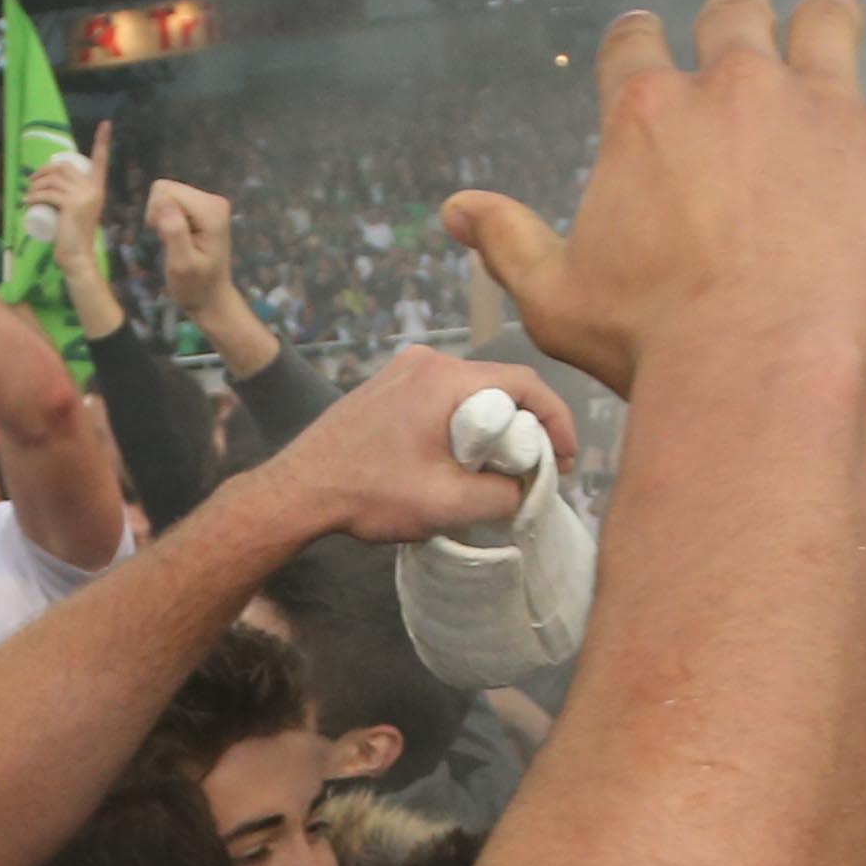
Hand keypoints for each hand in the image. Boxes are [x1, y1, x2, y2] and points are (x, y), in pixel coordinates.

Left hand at [26, 124, 109, 267]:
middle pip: (64, 168)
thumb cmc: (74, 237)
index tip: (106, 124)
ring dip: (35, 184)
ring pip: (53, 180)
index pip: (102, 160)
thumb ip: (75, 199)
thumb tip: (55, 186)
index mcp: (98, 188)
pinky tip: (26, 201)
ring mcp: (83, 197)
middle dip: (43, 171)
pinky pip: (48, 194)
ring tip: (27, 193)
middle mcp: (94, 189)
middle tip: (31, 181)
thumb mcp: (78, 212)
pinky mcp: (71, 205)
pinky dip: (33, 196)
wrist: (78, 257)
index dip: (103, 141)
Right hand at [146, 177, 237, 297]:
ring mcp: (208, 202)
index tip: (166, 239)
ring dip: (162, 219)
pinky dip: (167, 220)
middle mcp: (213, 200)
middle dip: (159, 215)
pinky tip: (179, 238)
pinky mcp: (201, 207)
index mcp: (211, 210)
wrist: (210, 297)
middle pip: (165, 189)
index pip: (165, 191)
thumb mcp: (181, 264)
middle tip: (171, 242)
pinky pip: (170, 202)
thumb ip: (174, 231)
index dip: (156, 215)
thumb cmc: (195, 286)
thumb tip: (163, 201)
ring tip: (175, 242)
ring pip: (165, 194)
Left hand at [244, 346, 577, 547]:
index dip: (557, 420)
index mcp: (445, 378)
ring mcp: (403, 370)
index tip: (567, 460)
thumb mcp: (449, 504)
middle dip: (527, 427)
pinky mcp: (387, 386)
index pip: (526, 383)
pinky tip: (460, 459)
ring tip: (501, 470)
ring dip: (494, 427)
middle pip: (499, 385)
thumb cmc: (370, 494)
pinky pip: (443, 398)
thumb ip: (504, 496)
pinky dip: (463, 424)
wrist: (298, 491)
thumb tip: (529, 490)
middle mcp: (427, 360)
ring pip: (471, 393)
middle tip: (538, 469)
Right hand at [442, 0, 865, 399]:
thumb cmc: (651, 342)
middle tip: (748, 44)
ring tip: (836, 31)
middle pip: (736, 14)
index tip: (650, 54)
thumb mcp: (557, 298)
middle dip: (738, 22)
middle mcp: (735, 87)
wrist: (756, 369)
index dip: (642, 43)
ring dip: (832, 21)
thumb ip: (508, 241)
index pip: (635, 41)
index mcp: (647, 114)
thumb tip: (454, 209)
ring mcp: (822, 109)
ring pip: (833, 20)